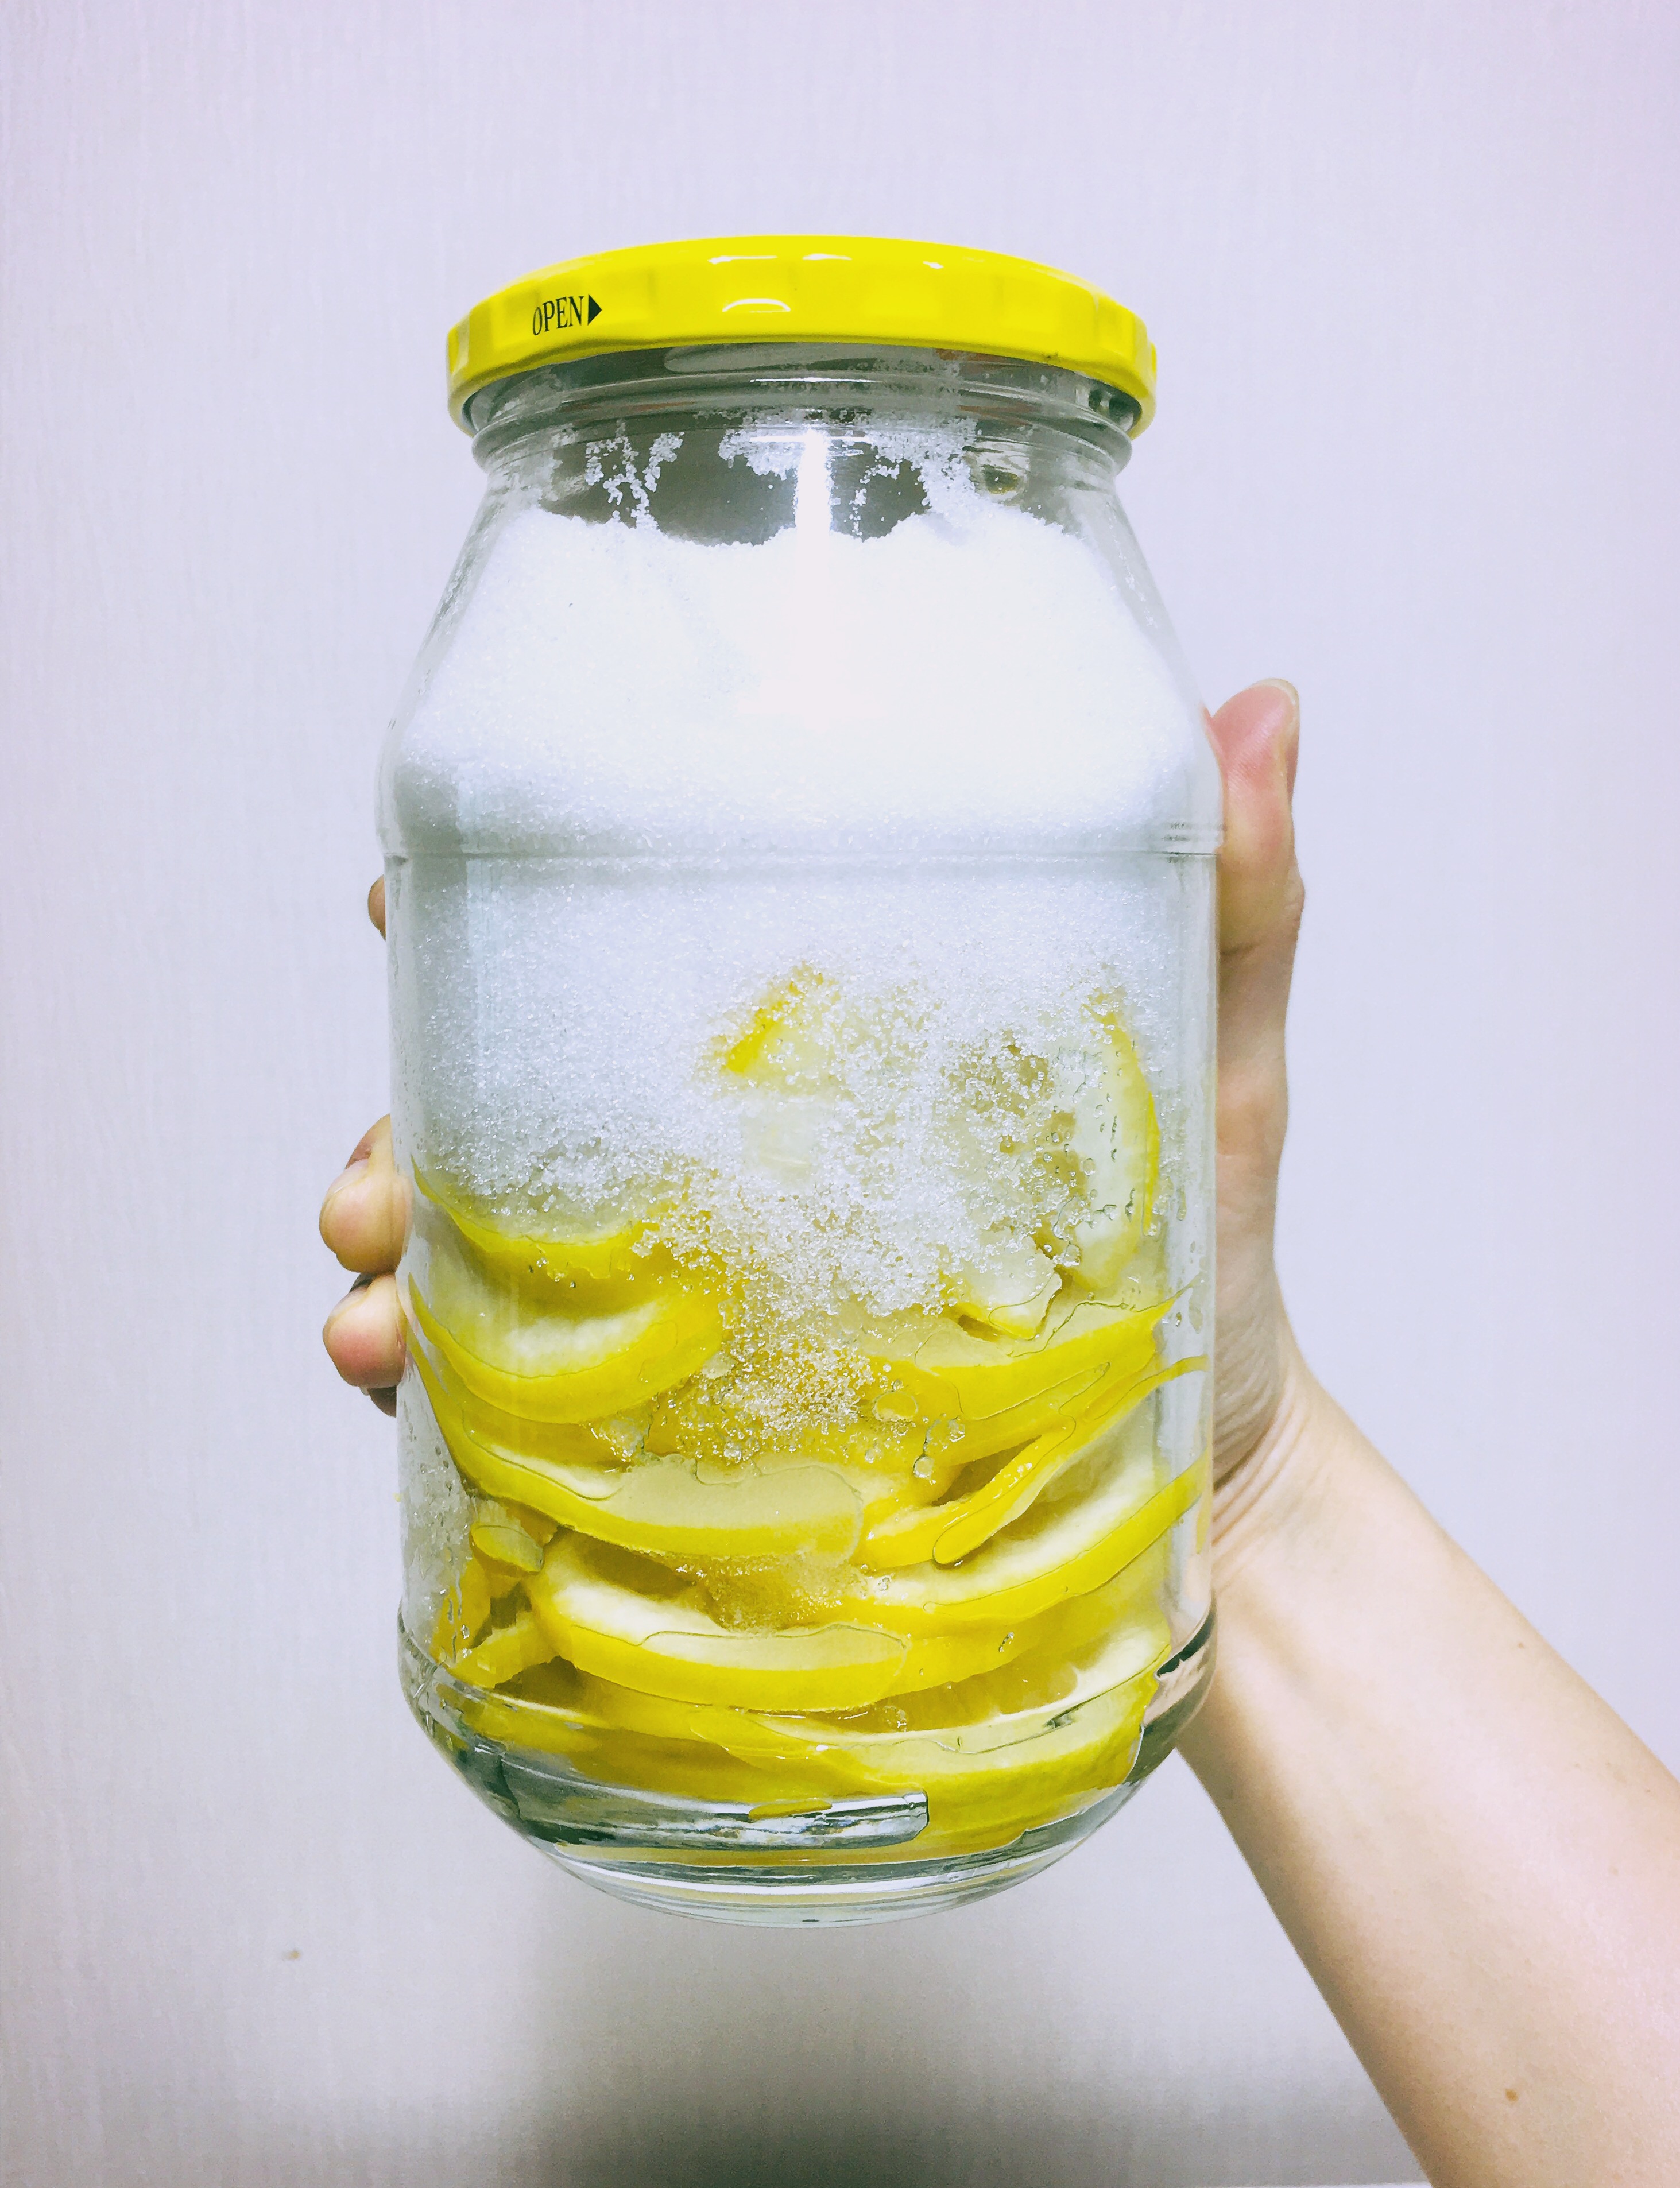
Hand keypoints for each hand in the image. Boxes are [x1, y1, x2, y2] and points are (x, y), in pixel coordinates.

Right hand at [320, 685, 1306, 1489]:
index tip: (415, 892)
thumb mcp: (1219, 1078)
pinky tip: (395, 1388)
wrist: (1212, 1490)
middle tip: (379, 1160)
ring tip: (372, 1299)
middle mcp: (736, 1165)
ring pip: (493, 1244)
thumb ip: (1236, 906)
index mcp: (820, 1059)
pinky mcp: (702, 1422)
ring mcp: (706, 1294)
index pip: (634, 955)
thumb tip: (1263, 706)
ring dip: (395, 1250)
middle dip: (407, 1110)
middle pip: (519, 1098)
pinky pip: (535, 1395)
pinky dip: (438, 1385)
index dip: (504, 910)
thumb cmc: (1201, 1268)